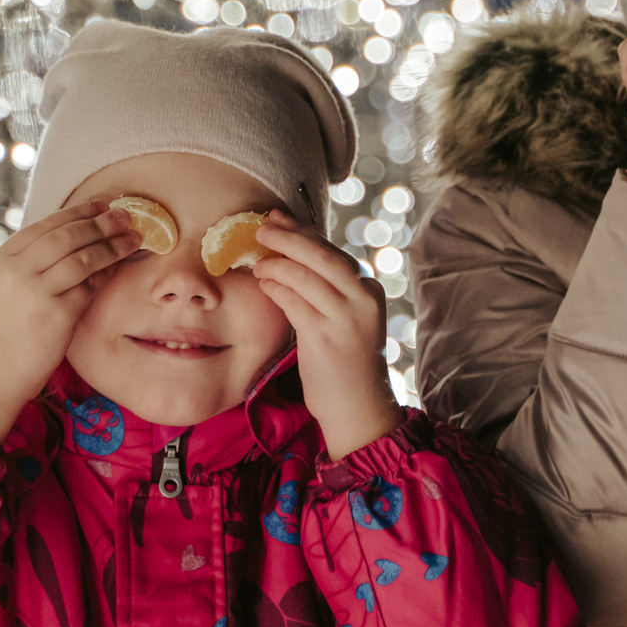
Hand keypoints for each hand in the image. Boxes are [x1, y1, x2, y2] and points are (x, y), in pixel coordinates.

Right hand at [0, 201, 141, 444]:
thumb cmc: (2, 330)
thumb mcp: (4, 285)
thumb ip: (30, 261)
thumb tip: (72, 237)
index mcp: (5, 258)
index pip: (48, 224)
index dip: (79, 211)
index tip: (103, 204)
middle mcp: (19, 269)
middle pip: (69, 235)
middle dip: (101, 222)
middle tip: (125, 215)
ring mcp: (38, 291)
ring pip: (84, 258)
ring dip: (113, 245)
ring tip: (134, 237)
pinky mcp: (57, 314)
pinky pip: (90, 287)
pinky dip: (108, 274)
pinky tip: (120, 267)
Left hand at [251, 214, 404, 459]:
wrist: (357, 406)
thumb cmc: (345, 362)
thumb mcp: (345, 318)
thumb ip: (328, 290)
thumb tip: (290, 256)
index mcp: (370, 290)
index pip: (333, 251)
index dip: (302, 232)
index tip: (278, 219)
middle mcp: (363, 299)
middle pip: (321, 255)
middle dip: (288, 238)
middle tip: (262, 228)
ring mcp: (346, 318)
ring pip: (305, 275)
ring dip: (276, 263)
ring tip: (256, 261)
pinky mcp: (325, 337)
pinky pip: (294, 301)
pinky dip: (275, 288)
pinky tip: (263, 283)